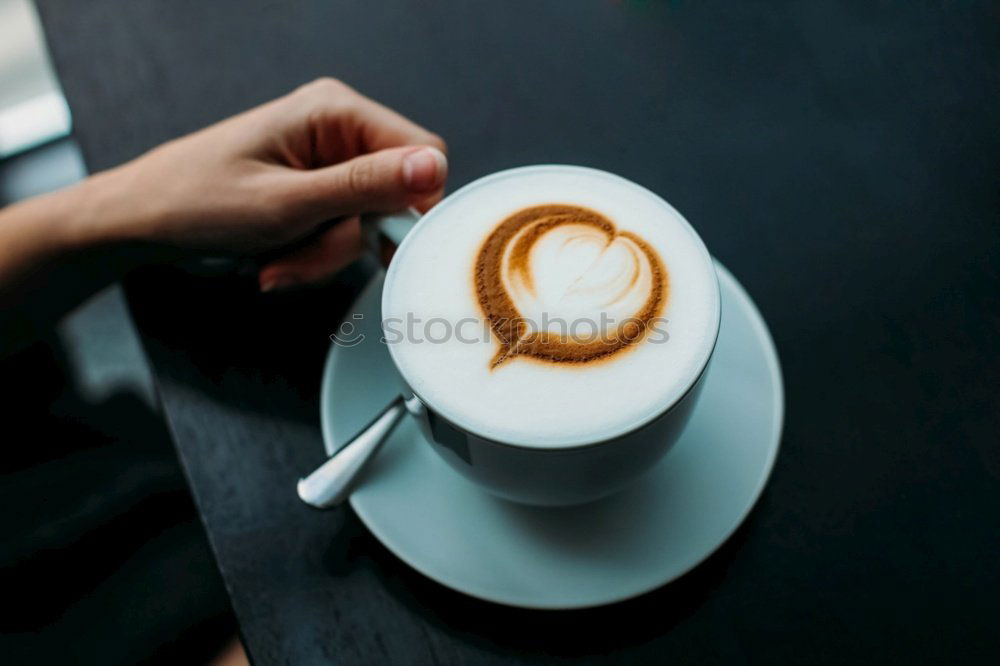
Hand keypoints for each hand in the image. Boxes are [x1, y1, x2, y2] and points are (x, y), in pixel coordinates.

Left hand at [91, 77, 446, 289]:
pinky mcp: (317, 191)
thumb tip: (432, 168)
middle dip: (354, 240)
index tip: (381, 242)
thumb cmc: (195, 201)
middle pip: (396, 195)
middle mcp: (337, 129)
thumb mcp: (285, 203)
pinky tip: (280, 259)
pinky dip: (317, 255)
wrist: (144, 221)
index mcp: (334, 111)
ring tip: (281, 261)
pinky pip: (344, 231)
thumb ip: (363, 187)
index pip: (422, 153)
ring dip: (328, 255)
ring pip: (370, 223)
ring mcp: (328, 162)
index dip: (412, 203)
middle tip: (305, 256)